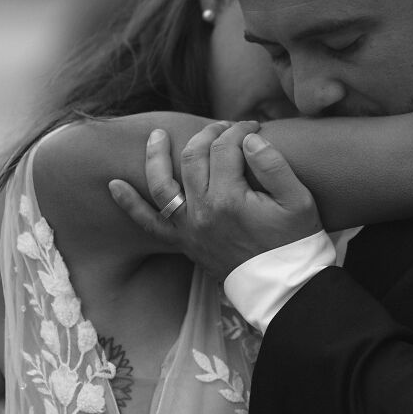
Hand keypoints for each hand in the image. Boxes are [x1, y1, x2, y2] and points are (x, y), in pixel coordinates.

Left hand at [108, 121, 322, 279]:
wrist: (283, 287)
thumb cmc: (295, 243)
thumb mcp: (298, 201)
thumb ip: (273, 166)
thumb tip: (249, 138)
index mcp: (230, 199)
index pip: (226, 147)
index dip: (240, 130)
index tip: (255, 126)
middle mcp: (202, 211)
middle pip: (194, 156)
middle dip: (209, 134)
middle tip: (225, 127)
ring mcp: (189, 228)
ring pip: (162, 183)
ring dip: (156, 156)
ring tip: (156, 136)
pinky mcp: (184, 242)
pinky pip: (150, 223)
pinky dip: (130, 204)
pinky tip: (114, 185)